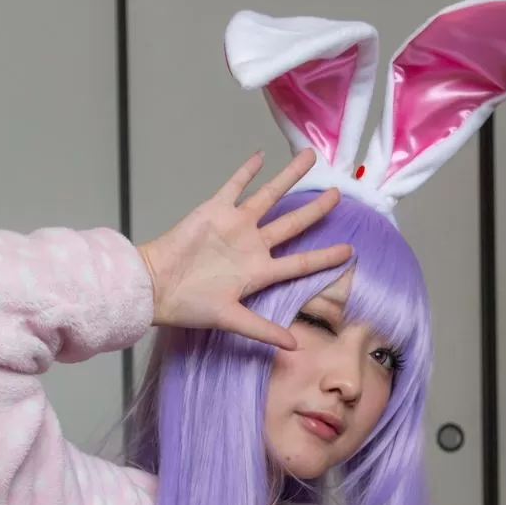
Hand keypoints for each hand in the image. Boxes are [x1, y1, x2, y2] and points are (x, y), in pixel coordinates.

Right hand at [137, 148, 351, 350]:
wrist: (156, 284)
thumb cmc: (189, 304)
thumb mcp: (231, 319)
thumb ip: (264, 330)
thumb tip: (295, 347)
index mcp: (259, 272)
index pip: (300, 263)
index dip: (325, 257)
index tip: (349, 251)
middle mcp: (252, 246)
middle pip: (293, 224)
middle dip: (317, 210)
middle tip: (339, 194)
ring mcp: (235, 226)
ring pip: (270, 196)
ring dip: (289, 177)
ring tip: (310, 157)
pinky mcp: (215, 210)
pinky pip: (235, 185)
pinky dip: (247, 171)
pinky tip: (261, 156)